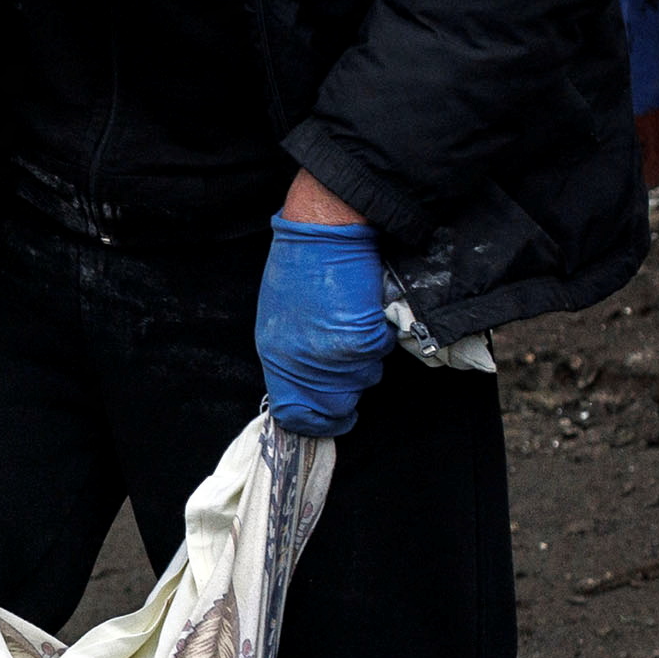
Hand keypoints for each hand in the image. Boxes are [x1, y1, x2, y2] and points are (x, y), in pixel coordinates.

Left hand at [254, 205, 389, 436]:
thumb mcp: (279, 320)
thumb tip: (309, 384)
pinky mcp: (363, 339)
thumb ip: (292, 358)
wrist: (323, 235)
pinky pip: (381, 351)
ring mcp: (335, 355)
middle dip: (348, 392)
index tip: (331, 419)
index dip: (316, 422)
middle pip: (336, 404)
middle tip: (352, 365)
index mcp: (277, 360)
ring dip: (365, 357)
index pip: (296, 414)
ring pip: (365, 377)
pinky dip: (380, 334)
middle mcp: (304, 365)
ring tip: (354, 323)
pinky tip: (366, 310)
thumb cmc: (298, 268)